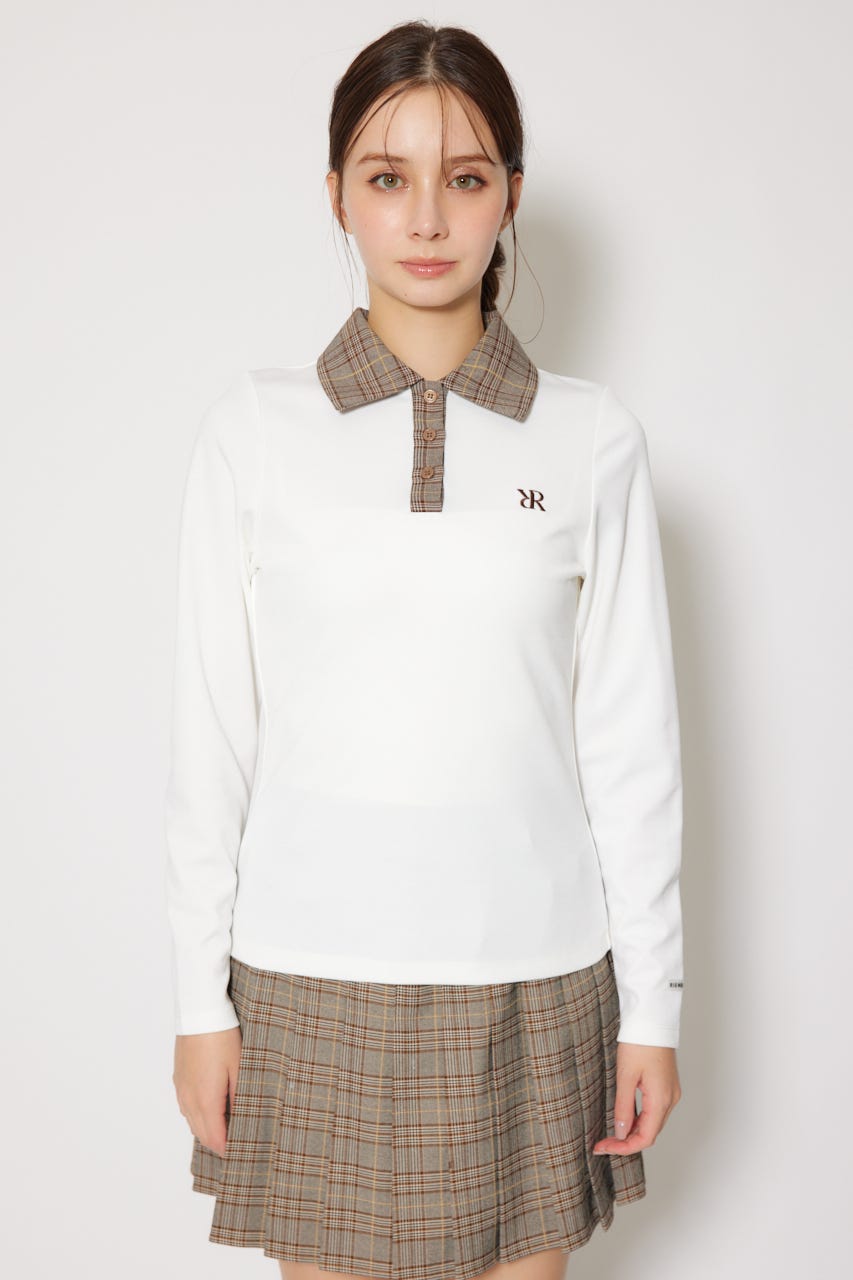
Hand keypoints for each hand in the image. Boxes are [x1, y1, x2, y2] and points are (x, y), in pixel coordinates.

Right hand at [173, 1026, 242, 1156]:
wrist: (199, 1013)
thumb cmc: (223, 1038)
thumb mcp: (239, 1067)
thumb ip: (239, 1097)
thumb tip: (242, 1118)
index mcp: (206, 1100)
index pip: (215, 1138)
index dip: (227, 1150)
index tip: (241, 1154)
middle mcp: (189, 1099)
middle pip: (201, 1134)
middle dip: (217, 1143)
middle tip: (236, 1144)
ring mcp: (182, 1089)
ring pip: (192, 1121)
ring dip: (206, 1130)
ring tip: (226, 1128)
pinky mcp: (179, 1079)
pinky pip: (186, 1107)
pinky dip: (198, 1116)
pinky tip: (210, 1109)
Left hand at [592, 1042, 681, 1155]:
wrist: (652, 1019)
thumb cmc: (640, 1042)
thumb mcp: (625, 1076)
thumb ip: (623, 1107)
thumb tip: (620, 1132)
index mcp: (661, 1099)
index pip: (645, 1138)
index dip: (624, 1148)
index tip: (605, 1148)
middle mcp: (670, 1100)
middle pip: (649, 1133)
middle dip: (626, 1142)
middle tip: (603, 1143)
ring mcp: (670, 1093)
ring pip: (652, 1123)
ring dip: (632, 1131)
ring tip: (610, 1133)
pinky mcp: (666, 1086)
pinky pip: (653, 1111)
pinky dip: (639, 1119)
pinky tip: (624, 1117)